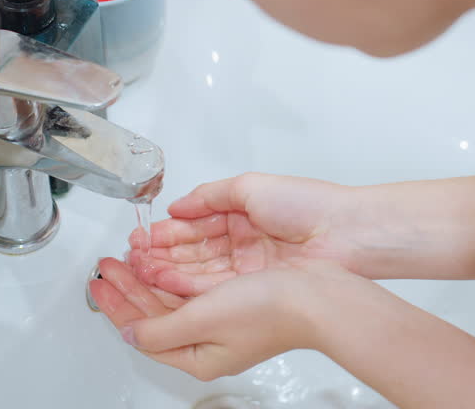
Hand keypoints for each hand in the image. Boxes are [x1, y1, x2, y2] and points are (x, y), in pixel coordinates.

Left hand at [89, 256, 375, 380]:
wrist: (318, 296)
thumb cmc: (269, 311)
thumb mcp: (202, 320)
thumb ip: (160, 329)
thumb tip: (130, 334)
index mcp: (197, 355)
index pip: (142, 331)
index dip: (116, 305)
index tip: (97, 283)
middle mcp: (207, 342)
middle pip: (154, 314)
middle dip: (128, 286)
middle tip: (106, 264)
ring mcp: (222, 322)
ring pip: (171, 299)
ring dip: (148, 276)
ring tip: (128, 256)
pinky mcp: (235, 302)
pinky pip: (191, 289)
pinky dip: (173, 273)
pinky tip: (163, 259)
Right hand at [128, 173, 366, 295]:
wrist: (343, 235)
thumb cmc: (306, 205)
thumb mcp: (249, 186)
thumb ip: (209, 195)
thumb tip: (177, 205)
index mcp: (241, 214)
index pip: (194, 225)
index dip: (166, 231)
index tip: (141, 236)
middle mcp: (241, 242)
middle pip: (192, 251)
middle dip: (159, 254)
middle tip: (131, 257)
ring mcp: (246, 268)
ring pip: (197, 272)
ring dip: (166, 270)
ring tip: (138, 269)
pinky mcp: (252, 288)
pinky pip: (212, 288)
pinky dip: (186, 285)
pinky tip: (162, 280)